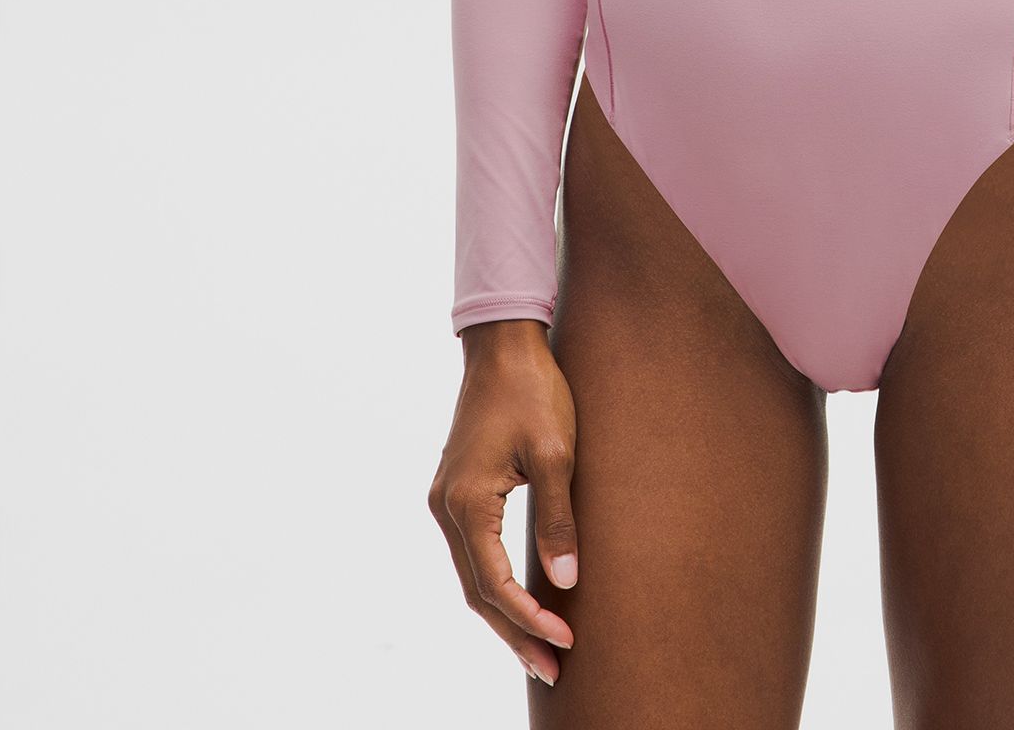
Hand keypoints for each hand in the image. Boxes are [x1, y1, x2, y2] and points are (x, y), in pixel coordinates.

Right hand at [429, 319, 580, 686]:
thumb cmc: (533, 391)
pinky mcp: (458, 491)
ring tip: (541, 648)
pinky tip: (521, 601)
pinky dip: (495, 584)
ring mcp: (447, 500)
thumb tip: (567, 581)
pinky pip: (474, 553)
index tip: (566, 639)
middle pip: (477, 591)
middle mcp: (446, 508)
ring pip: (472, 576)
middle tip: (553, 668)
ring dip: (504, 614)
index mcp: (466, 502)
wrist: (504, 344)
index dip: (528, 618)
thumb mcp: (556, 452)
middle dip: (514, 633)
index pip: (493, 583)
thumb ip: (558, 518)